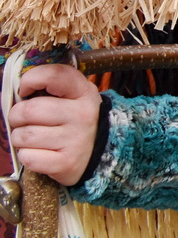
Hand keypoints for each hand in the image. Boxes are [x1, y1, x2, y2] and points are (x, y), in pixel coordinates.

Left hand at [6, 64, 102, 185]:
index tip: (25, 90)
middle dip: (16, 116)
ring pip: (23, 136)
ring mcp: (75, 139)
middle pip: (29, 110)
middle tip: (23, 120)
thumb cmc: (75, 120)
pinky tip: (40, 152)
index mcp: (84, 92)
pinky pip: (28, 158)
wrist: (102, 151)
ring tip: (33, 138)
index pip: (54, 75)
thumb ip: (51, 88)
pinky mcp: (66, 163)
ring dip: (20, 138)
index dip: (31, 79)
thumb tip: (19, 92)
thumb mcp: (74, 96)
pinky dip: (27, 156)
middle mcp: (82, 114)